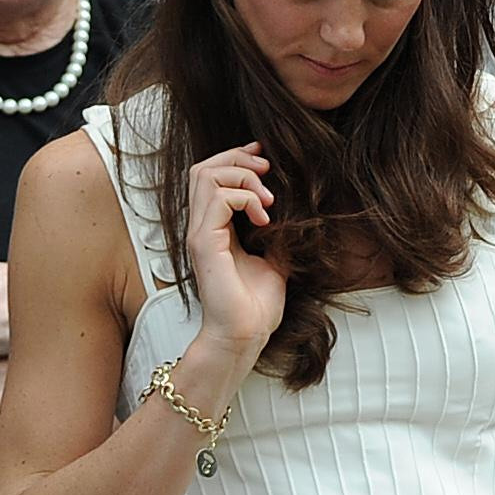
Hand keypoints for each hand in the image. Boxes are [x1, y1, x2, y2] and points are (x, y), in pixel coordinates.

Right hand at [187, 144, 286, 357]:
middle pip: (203, 167)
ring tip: (267, 200)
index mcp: (214, 228)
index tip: (266, 161)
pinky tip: (263, 218)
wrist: (244, 336)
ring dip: (243, 176)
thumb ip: (275, 234)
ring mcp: (199, 233)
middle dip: (238, 158)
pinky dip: (245, 198)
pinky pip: (219, 198)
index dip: (237, 159)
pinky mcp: (204, 243)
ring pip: (205, 175)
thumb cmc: (255, 307)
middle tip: (267, 171)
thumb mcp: (274, 260)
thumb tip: (295, 214)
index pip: (210, 176)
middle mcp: (201, 227)